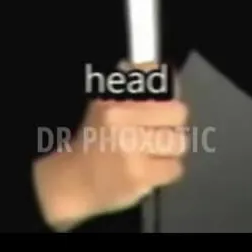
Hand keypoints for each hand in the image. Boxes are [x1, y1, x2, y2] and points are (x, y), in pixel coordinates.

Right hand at [33, 65, 187, 229]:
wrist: (73, 181)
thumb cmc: (93, 141)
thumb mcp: (106, 105)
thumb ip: (134, 86)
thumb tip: (161, 70)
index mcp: (114, 103)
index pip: (161, 87)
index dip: (167, 100)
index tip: (164, 109)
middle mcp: (122, 122)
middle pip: (177, 114)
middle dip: (172, 125)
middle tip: (159, 134)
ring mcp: (131, 150)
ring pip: (178, 143)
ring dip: (170, 150)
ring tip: (153, 154)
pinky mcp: (140, 176)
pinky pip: (174, 169)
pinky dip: (166, 171)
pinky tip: (150, 171)